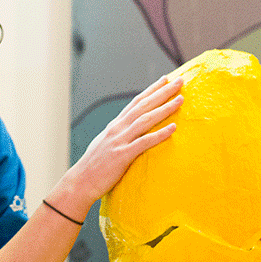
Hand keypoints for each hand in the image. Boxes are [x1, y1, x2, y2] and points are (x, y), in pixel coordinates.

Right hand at [59, 75, 183, 214]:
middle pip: (143, 106)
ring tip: (180, 100)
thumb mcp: (104, 145)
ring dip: (164, 108)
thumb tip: (129, 133)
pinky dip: (159, 134)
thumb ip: (117, 136)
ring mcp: (119, 141)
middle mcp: (117, 129)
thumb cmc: (93, 167)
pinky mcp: (122, 155)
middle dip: (162, 92)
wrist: (80, 181)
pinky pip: (144, 142)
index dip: (151, 90)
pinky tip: (173, 128)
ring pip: (145, 120)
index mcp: (114, 126)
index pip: (135, 103)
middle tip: (179, 81)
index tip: (165, 80)